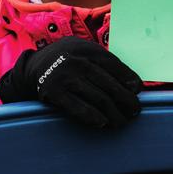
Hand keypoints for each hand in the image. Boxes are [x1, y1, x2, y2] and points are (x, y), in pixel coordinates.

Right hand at [0, 37, 141, 129]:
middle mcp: (78, 62)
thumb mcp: (86, 53)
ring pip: (99, 100)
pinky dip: (94, 118)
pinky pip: (79, 109)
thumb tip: (134, 85)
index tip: (137, 92)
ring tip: (122, 121)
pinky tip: (102, 122)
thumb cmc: (70, 60)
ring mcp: (65, 78)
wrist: (35, 65)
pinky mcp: (54, 92)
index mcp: (89, 51)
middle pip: (111, 87)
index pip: (116, 68)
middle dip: (127, 102)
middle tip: (134, 112)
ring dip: (115, 115)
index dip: (131, 82)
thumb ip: (106, 64)